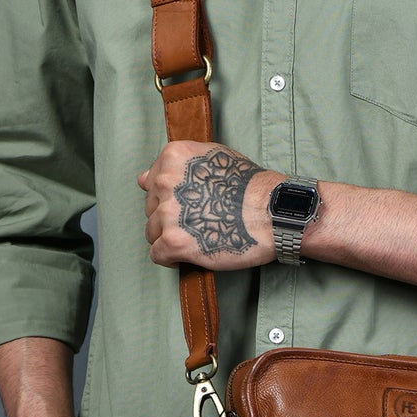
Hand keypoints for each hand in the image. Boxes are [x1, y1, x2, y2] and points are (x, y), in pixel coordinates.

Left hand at [137, 141, 281, 270]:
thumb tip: (143, 180)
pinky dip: (171, 258)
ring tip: (197, 237)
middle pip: (151, 208)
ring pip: (152, 232)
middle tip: (199, 221)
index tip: (189, 204)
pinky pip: (157, 254)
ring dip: (171, 238)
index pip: (152, 183)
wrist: (273, 212)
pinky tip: (190, 254)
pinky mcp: (173, 242)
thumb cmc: (250, 186)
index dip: (171, 197)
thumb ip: (178, 166)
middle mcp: (166, 182)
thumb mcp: (215, 158)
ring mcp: (168, 213)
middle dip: (170, 218)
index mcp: (173, 158)